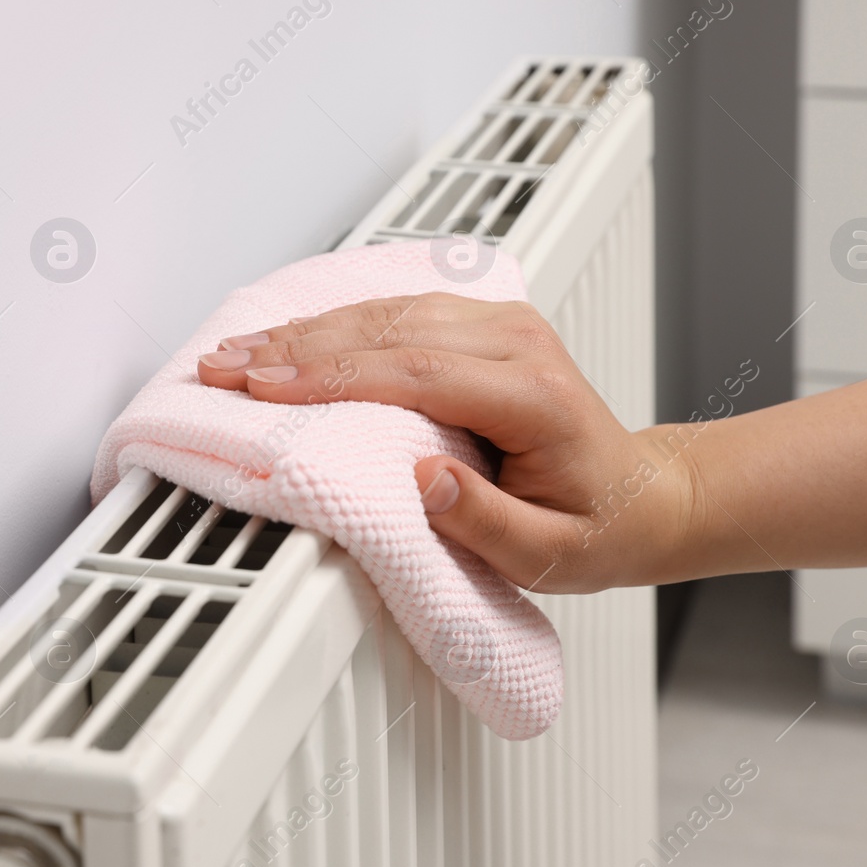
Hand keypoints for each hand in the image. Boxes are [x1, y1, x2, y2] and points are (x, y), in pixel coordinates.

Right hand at [196, 292, 697, 592]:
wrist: (645, 494)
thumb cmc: (598, 526)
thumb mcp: (549, 554)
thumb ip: (486, 521)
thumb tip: (422, 480)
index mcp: (532, 394)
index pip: (413, 372)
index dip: (330, 377)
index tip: (263, 388)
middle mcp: (515, 343)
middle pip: (386, 331)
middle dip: (294, 348)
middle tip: (221, 367)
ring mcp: (500, 323)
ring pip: (384, 312)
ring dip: (304, 331)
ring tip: (236, 352)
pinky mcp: (481, 323)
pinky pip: (397, 311)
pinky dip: (335, 324)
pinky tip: (290, 335)